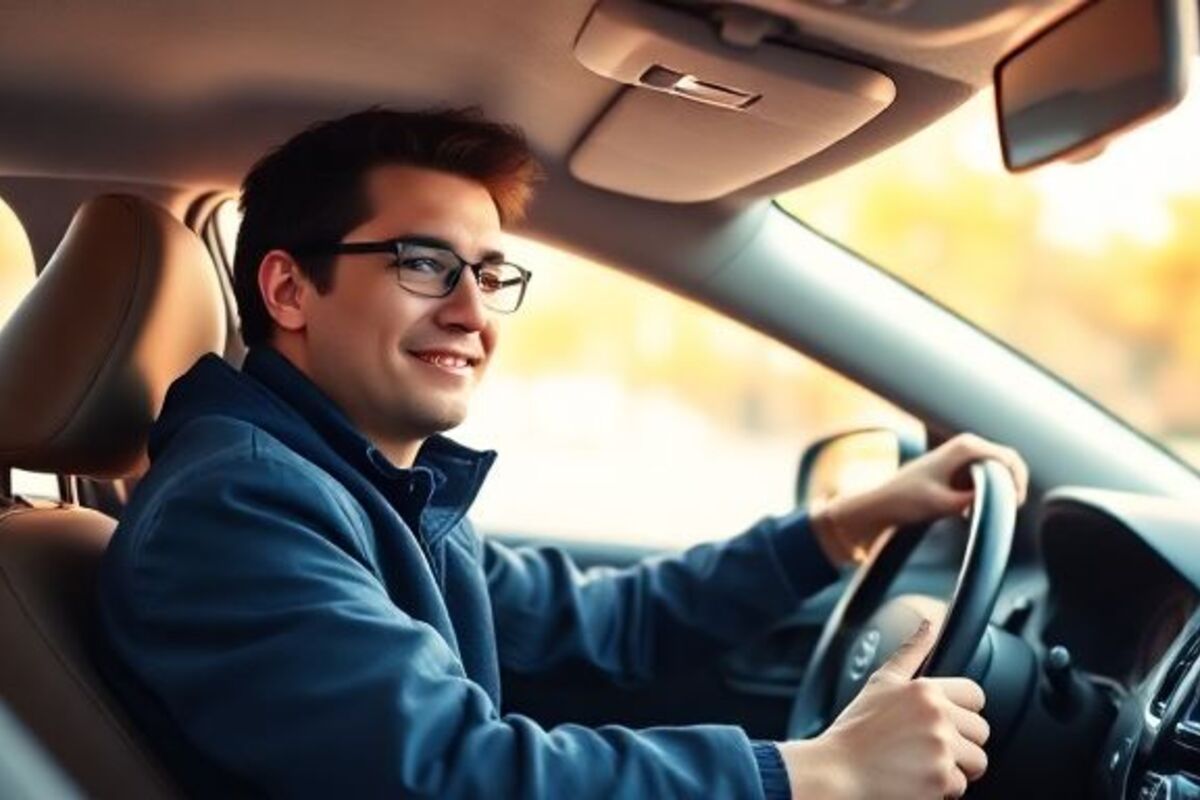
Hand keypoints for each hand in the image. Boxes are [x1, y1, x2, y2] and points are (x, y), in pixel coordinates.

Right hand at [779, 620, 989, 798]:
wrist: (837, 771)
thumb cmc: (855, 730)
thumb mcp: (880, 683)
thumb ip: (910, 652)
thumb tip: (930, 624)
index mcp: (925, 690)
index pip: (975, 695)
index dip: (963, 710)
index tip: (946, 720)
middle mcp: (937, 717)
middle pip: (981, 732)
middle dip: (961, 742)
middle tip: (931, 747)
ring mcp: (940, 749)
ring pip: (976, 762)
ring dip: (956, 767)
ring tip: (925, 764)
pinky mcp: (940, 781)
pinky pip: (960, 787)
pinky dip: (941, 790)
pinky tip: (916, 780)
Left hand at [812, 433, 1027, 563]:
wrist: (879, 504)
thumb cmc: (905, 500)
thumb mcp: (944, 504)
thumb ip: (975, 500)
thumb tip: (998, 500)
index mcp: (965, 446)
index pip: (1009, 457)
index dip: (1019, 481)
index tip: (1015, 504)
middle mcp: (965, 446)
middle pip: (1006, 463)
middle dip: (1010, 487)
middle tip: (1006, 511)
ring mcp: (961, 457)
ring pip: (995, 473)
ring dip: (995, 493)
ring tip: (981, 512)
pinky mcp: (955, 471)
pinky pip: (982, 480)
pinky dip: (982, 496)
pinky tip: (967, 513)